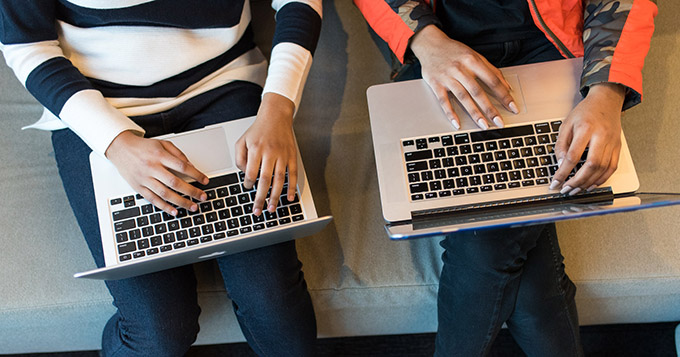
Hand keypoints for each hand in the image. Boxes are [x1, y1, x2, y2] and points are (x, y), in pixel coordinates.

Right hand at [105, 131, 208, 214]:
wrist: (120, 148)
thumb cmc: (143, 147)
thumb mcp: (162, 143)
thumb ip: (178, 154)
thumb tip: (191, 166)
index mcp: (159, 155)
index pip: (182, 166)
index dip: (196, 174)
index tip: (205, 180)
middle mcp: (152, 167)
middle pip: (175, 182)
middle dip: (191, 191)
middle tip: (203, 197)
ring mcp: (144, 178)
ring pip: (165, 193)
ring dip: (181, 202)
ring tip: (192, 207)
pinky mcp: (138, 187)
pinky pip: (152, 199)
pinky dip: (164, 207)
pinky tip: (174, 211)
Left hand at [235, 93, 297, 215]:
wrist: (276, 116)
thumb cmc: (258, 130)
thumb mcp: (242, 140)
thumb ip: (239, 158)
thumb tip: (245, 175)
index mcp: (256, 149)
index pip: (251, 172)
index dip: (248, 183)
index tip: (247, 187)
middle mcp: (270, 153)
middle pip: (265, 180)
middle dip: (260, 197)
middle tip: (258, 210)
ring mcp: (282, 155)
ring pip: (279, 180)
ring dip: (275, 196)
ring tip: (271, 208)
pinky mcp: (292, 156)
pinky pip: (293, 174)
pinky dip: (292, 187)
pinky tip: (289, 198)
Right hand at [410, 25, 517, 129]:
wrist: (430, 44)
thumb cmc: (454, 51)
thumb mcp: (474, 55)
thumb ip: (491, 70)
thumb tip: (507, 86)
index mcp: (472, 61)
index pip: (492, 80)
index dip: (504, 95)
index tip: (512, 106)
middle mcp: (460, 69)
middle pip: (478, 91)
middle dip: (490, 108)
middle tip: (499, 122)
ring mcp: (447, 77)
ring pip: (463, 97)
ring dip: (474, 113)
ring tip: (483, 125)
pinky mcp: (436, 84)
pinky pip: (444, 101)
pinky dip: (450, 113)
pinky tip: (457, 123)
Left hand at [550, 83, 625, 194]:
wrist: (606, 101)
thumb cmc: (585, 112)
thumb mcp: (566, 124)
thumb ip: (561, 145)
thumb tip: (561, 164)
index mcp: (586, 129)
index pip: (573, 156)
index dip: (563, 172)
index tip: (556, 182)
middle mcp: (601, 136)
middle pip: (591, 165)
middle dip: (577, 181)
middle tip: (566, 190)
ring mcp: (612, 142)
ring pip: (603, 169)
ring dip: (588, 183)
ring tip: (576, 190)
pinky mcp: (618, 147)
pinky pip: (612, 167)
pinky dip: (602, 179)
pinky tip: (591, 184)